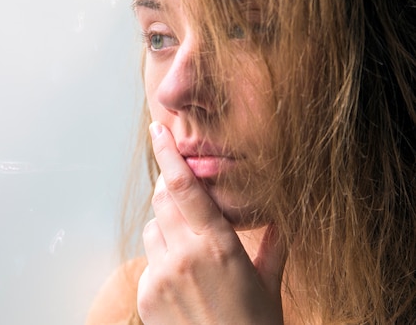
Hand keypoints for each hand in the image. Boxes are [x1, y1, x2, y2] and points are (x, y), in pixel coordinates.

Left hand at [137, 122, 285, 324]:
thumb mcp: (270, 285)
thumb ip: (274, 247)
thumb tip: (280, 221)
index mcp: (219, 246)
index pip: (184, 188)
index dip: (168, 154)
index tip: (157, 130)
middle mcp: (184, 256)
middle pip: (162, 201)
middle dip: (170, 191)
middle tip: (185, 196)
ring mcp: (161, 276)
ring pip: (152, 228)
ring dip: (165, 226)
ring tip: (189, 248)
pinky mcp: (146, 295)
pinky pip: (148, 259)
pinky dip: (161, 257)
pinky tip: (182, 277)